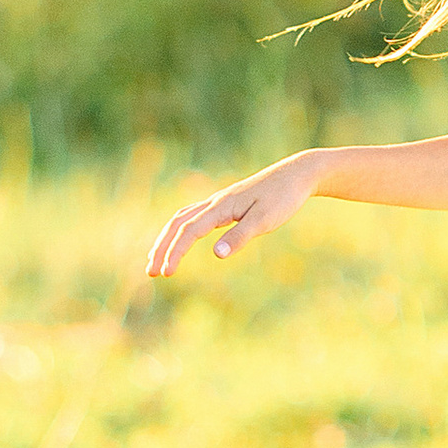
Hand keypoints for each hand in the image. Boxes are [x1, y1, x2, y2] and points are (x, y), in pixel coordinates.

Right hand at [146, 153, 322, 277]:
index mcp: (221, 207)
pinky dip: (181, 228)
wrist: (297, 174)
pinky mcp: (226, 203)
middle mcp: (215, 202)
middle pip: (177, 223)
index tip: (166, 274)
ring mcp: (219, 201)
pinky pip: (193, 215)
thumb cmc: (284, 197)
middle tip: (150, 272)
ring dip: (167, 237)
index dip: (175, 253)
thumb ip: (240, 236)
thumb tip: (216, 254)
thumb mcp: (265, 220)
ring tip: (156, 258)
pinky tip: (182, 239)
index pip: (189, 231)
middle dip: (161, 247)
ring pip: (182, 217)